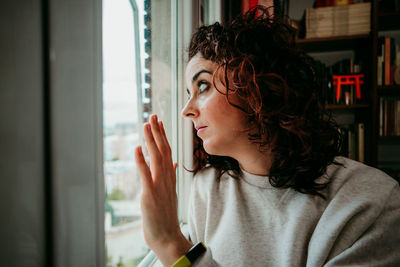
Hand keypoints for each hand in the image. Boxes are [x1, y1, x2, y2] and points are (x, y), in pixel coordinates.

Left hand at [134, 114, 191, 264]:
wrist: (167, 236)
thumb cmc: (166, 215)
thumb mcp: (169, 192)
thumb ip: (170, 176)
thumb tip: (171, 163)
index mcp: (169, 177)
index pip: (167, 151)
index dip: (163, 136)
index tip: (160, 122)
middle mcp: (166, 178)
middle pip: (163, 150)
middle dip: (157, 132)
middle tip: (153, 116)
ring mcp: (159, 185)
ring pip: (156, 157)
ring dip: (151, 140)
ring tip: (146, 125)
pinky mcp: (150, 194)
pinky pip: (145, 174)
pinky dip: (141, 160)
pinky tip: (137, 148)